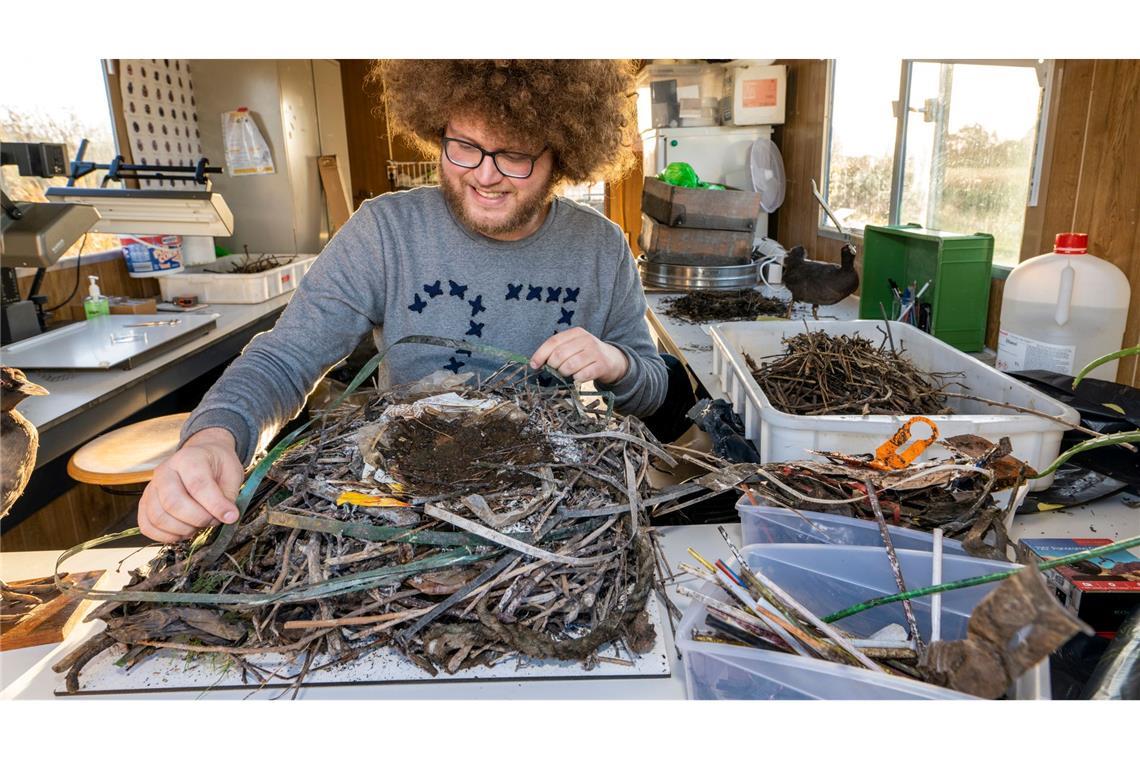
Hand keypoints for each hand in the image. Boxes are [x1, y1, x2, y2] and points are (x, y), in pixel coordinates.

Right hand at [137, 427, 243, 542]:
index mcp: (188, 458)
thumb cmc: (216, 465)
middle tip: (213, 520)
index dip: (215, 505)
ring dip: (183, 529)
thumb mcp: (232, 472)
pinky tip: (183, 532)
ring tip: (199, 524)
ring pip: (158, 517)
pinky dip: (165, 536)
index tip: (231, 516)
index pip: (197, 485)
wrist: (200, 457)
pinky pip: (147, 526)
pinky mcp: (145, 503)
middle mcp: (164, 471)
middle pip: (173, 503)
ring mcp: (151, 487)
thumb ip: (228, 495)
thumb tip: (227, 517)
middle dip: (198, 519)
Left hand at [530, 327, 629, 384]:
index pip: (553, 342)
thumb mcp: (574, 346)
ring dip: (564, 373)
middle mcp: (586, 340)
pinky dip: (576, 379)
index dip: (540, 354)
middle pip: (559, 355)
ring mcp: (595, 352)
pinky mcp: (601, 365)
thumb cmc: (587, 354)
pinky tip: (577, 377)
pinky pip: (582, 375)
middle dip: (553, 366)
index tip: (534, 365)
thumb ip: (557, 350)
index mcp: (576, 333)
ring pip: (570, 366)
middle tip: (556, 371)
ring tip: (567, 374)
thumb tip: (535, 363)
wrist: (613, 360)